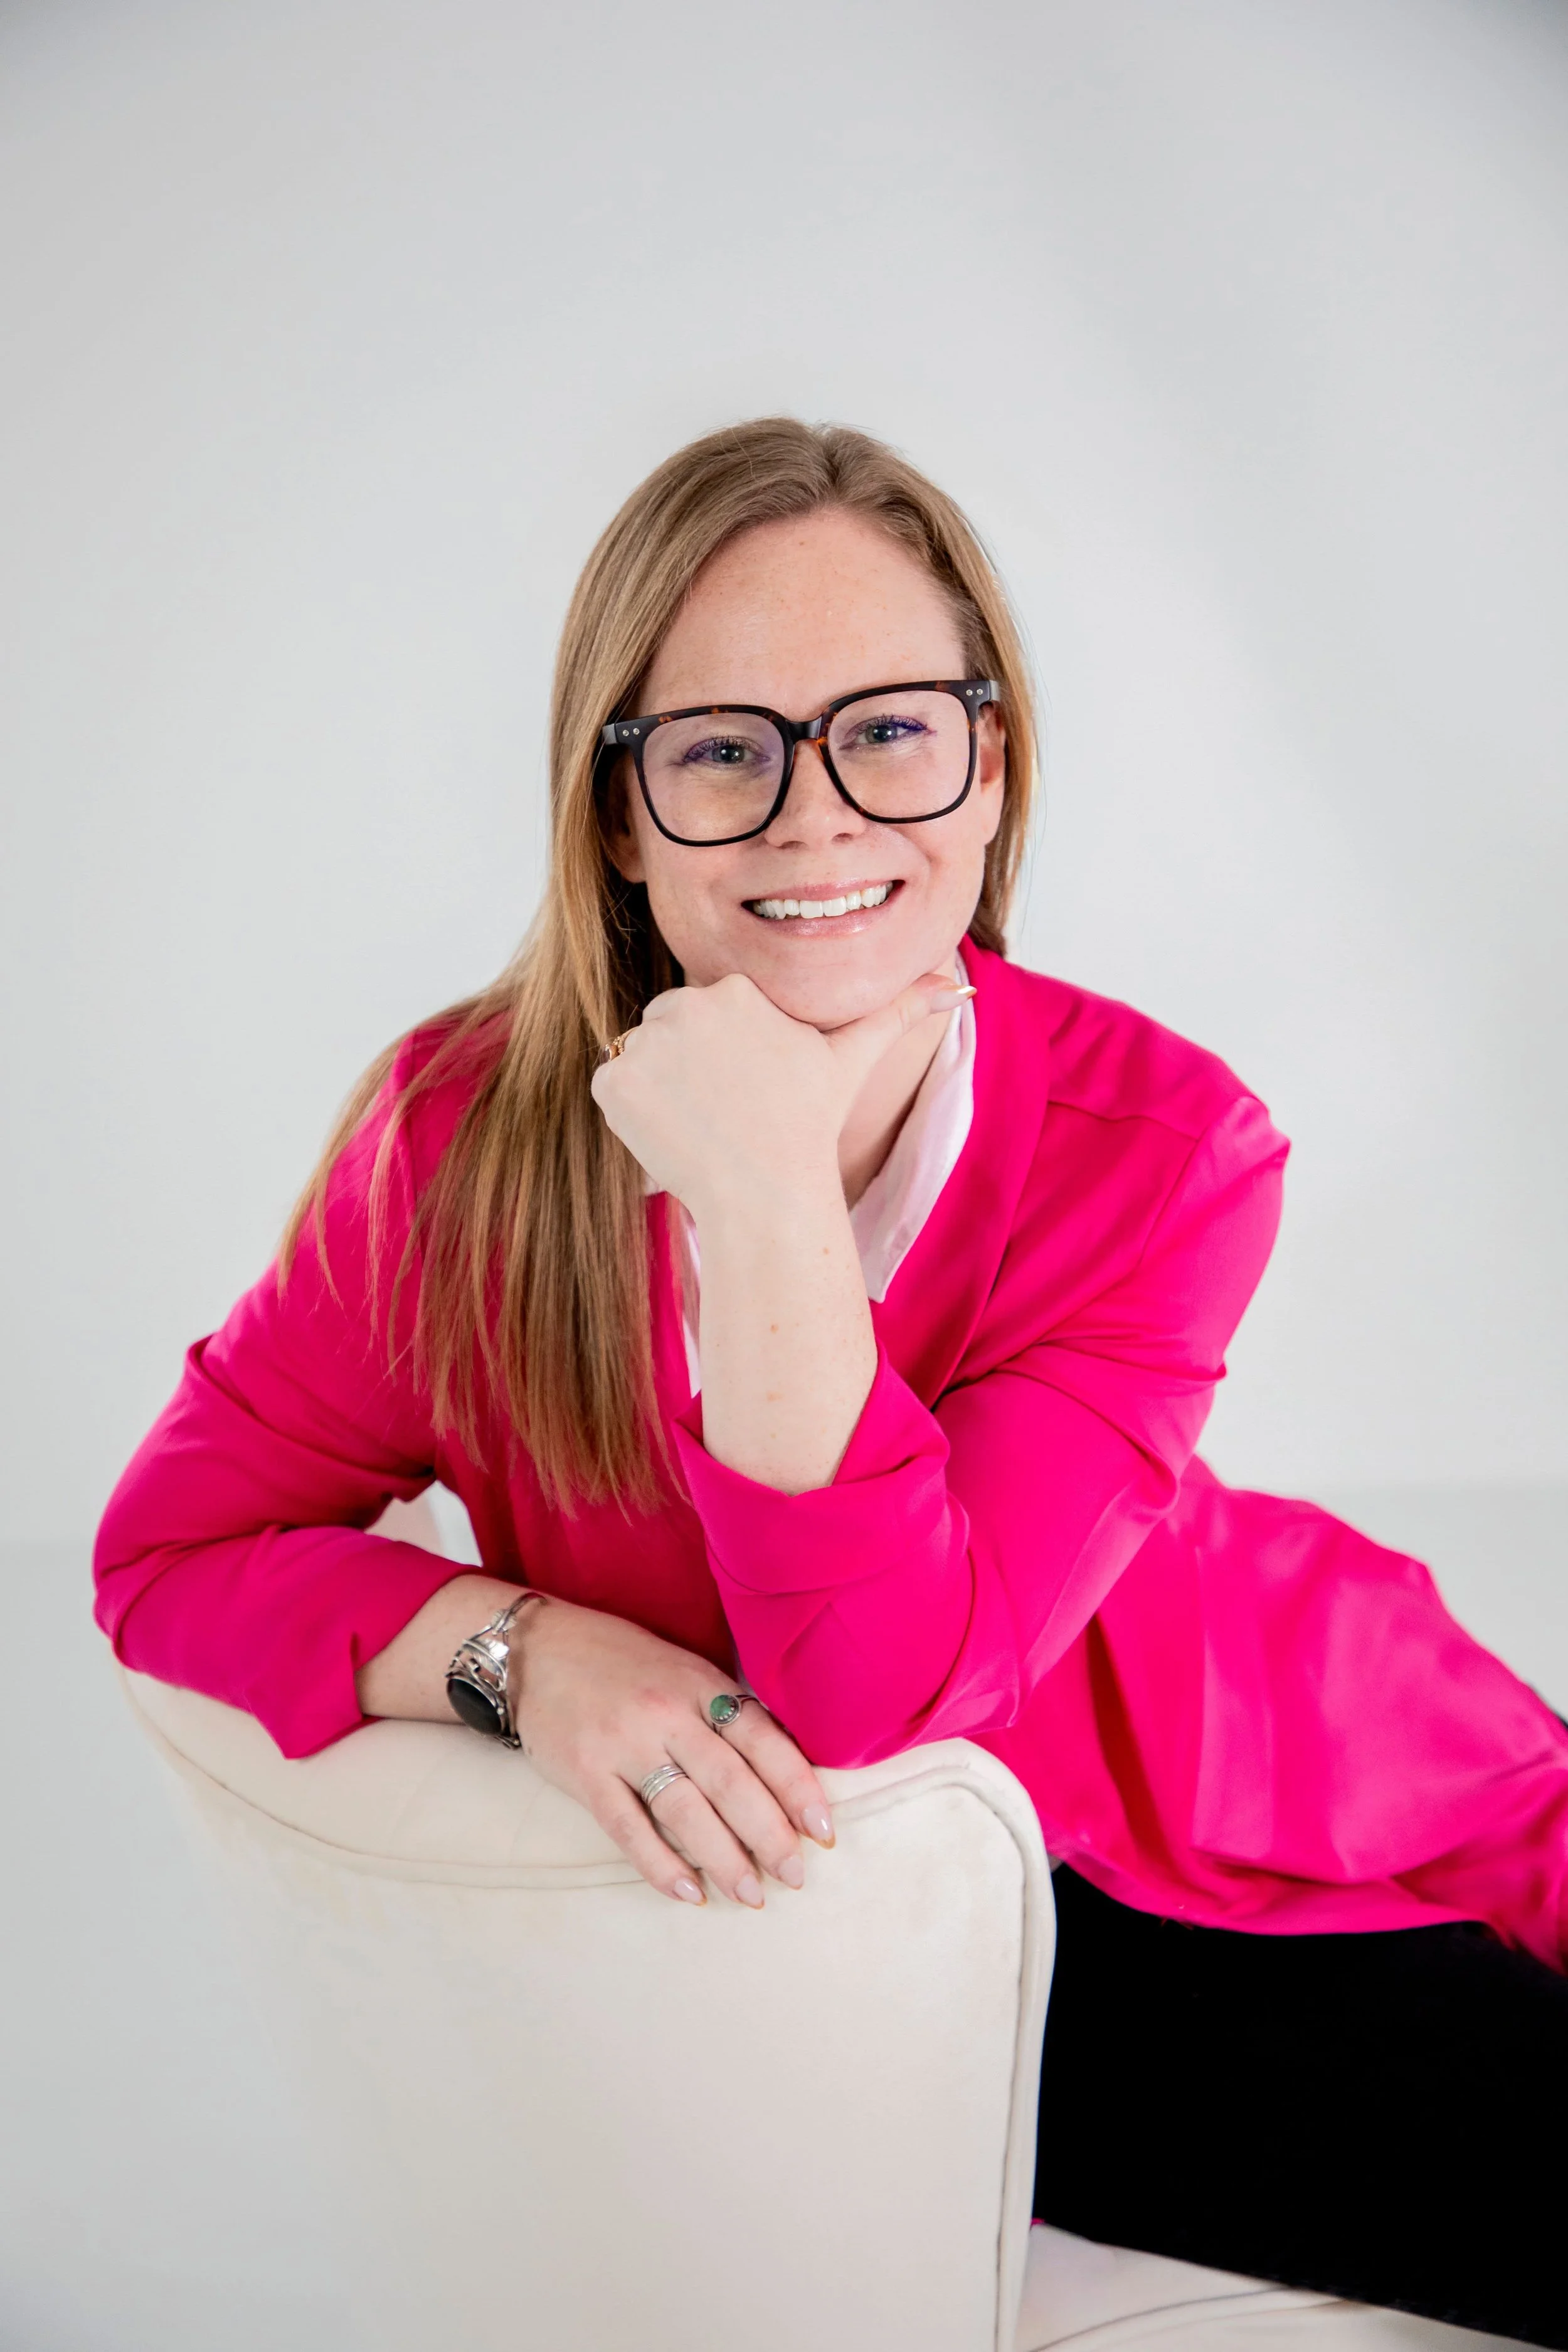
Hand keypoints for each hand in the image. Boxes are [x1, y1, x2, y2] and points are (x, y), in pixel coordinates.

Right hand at [509, 1594, 834, 1906]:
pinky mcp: (585, 1773)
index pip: (763, 1739)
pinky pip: (628, 1828)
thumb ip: (724, 1712)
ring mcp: (624, 1744)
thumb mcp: (682, 1670)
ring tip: (751, 1894)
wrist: (537, 1649)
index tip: (822, 1829)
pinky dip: (660, 1865)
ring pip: (685, 1811)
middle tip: (796, 1875)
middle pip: (731, 1782)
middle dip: (770, 1835)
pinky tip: (689, 1893)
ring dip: (724, 1859)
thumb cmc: (621, 1662)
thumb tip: (781, 1771)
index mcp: (701, 1684)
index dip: (797, 1787)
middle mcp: (667, 1713)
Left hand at [590, 967, 970, 1222]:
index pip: (711, 1011)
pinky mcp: (613, 1083)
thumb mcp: (851, 1060)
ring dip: (660, 1088)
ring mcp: (642, 1044)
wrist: (765, 1192)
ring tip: (701, 1122)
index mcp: (733, 990)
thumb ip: (896, 1013)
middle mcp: (682, 1005)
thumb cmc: (809, 1126)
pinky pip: (612, 1088)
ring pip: (642, 1058)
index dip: (727, 1054)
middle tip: (725, 1110)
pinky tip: (673, 1132)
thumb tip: (955, 986)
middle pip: (671, 1029)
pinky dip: (632, 1113)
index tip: (747, 1089)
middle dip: (689, 1065)